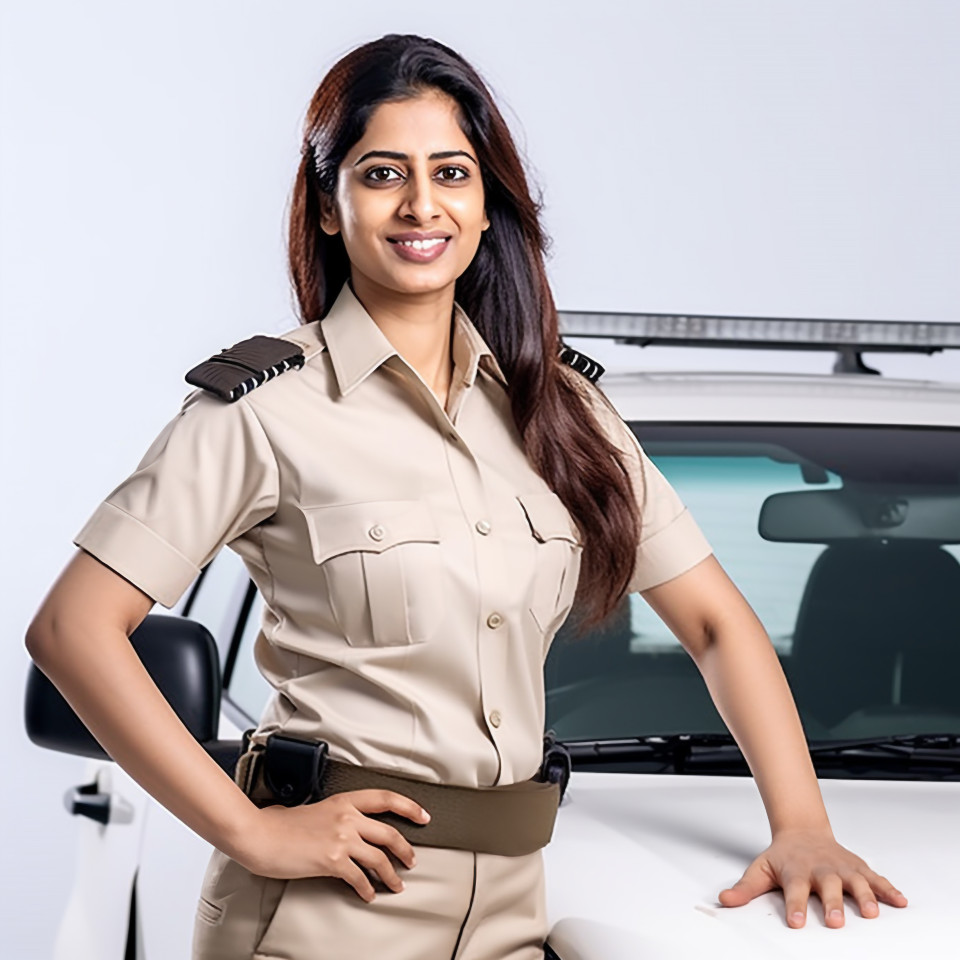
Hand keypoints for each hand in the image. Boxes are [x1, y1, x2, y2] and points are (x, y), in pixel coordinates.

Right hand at [235, 789, 430, 901]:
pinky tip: (368, 893)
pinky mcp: (332, 860)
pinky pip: (359, 878)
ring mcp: (341, 838)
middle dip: (405, 850)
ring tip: (396, 884)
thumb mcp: (316, 809)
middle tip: (411, 860)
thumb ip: (336, 815)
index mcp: (344, 800)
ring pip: (380, 858)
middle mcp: (347, 817)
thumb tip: (348, 828)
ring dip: (392, 875)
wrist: (261, 835)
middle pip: (390, 833)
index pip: (386, 798)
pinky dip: (367, 888)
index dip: (409, 806)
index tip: (422, 815)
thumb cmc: (281, 824)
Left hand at [718, 828, 907, 927]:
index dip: (795, 906)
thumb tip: (724, 901)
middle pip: (827, 887)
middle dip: (832, 904)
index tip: (796, 922)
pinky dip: (888, 889)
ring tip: (870, 912)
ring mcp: (841, 868)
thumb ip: (745, 888)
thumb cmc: (783, 856)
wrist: (802, 830)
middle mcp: (821, 869)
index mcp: (796, 871)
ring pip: (855, 882)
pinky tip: (900, 901)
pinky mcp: (858, 868)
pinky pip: (875, 879)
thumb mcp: (760, 869)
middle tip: (835, 921)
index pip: (794, 890)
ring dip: (864, 896)